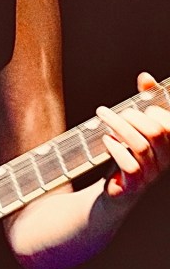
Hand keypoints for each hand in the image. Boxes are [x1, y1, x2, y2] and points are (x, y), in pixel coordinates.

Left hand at [97, 72, 169, 201]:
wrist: (116, 191)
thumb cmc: (129, 154)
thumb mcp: (137, 126)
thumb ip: (145, 101)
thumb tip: (145, 77)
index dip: (164, 109)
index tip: (146, 102)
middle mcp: (166, 159)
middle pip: (157, 131)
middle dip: (135, 116)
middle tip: (118, 111)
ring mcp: (152, 173)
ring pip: (141, 146)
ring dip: (119, 127)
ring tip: (105, 117)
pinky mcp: (135, 185)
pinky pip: (130, 165)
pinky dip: (116, 149)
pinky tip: (107, 139)